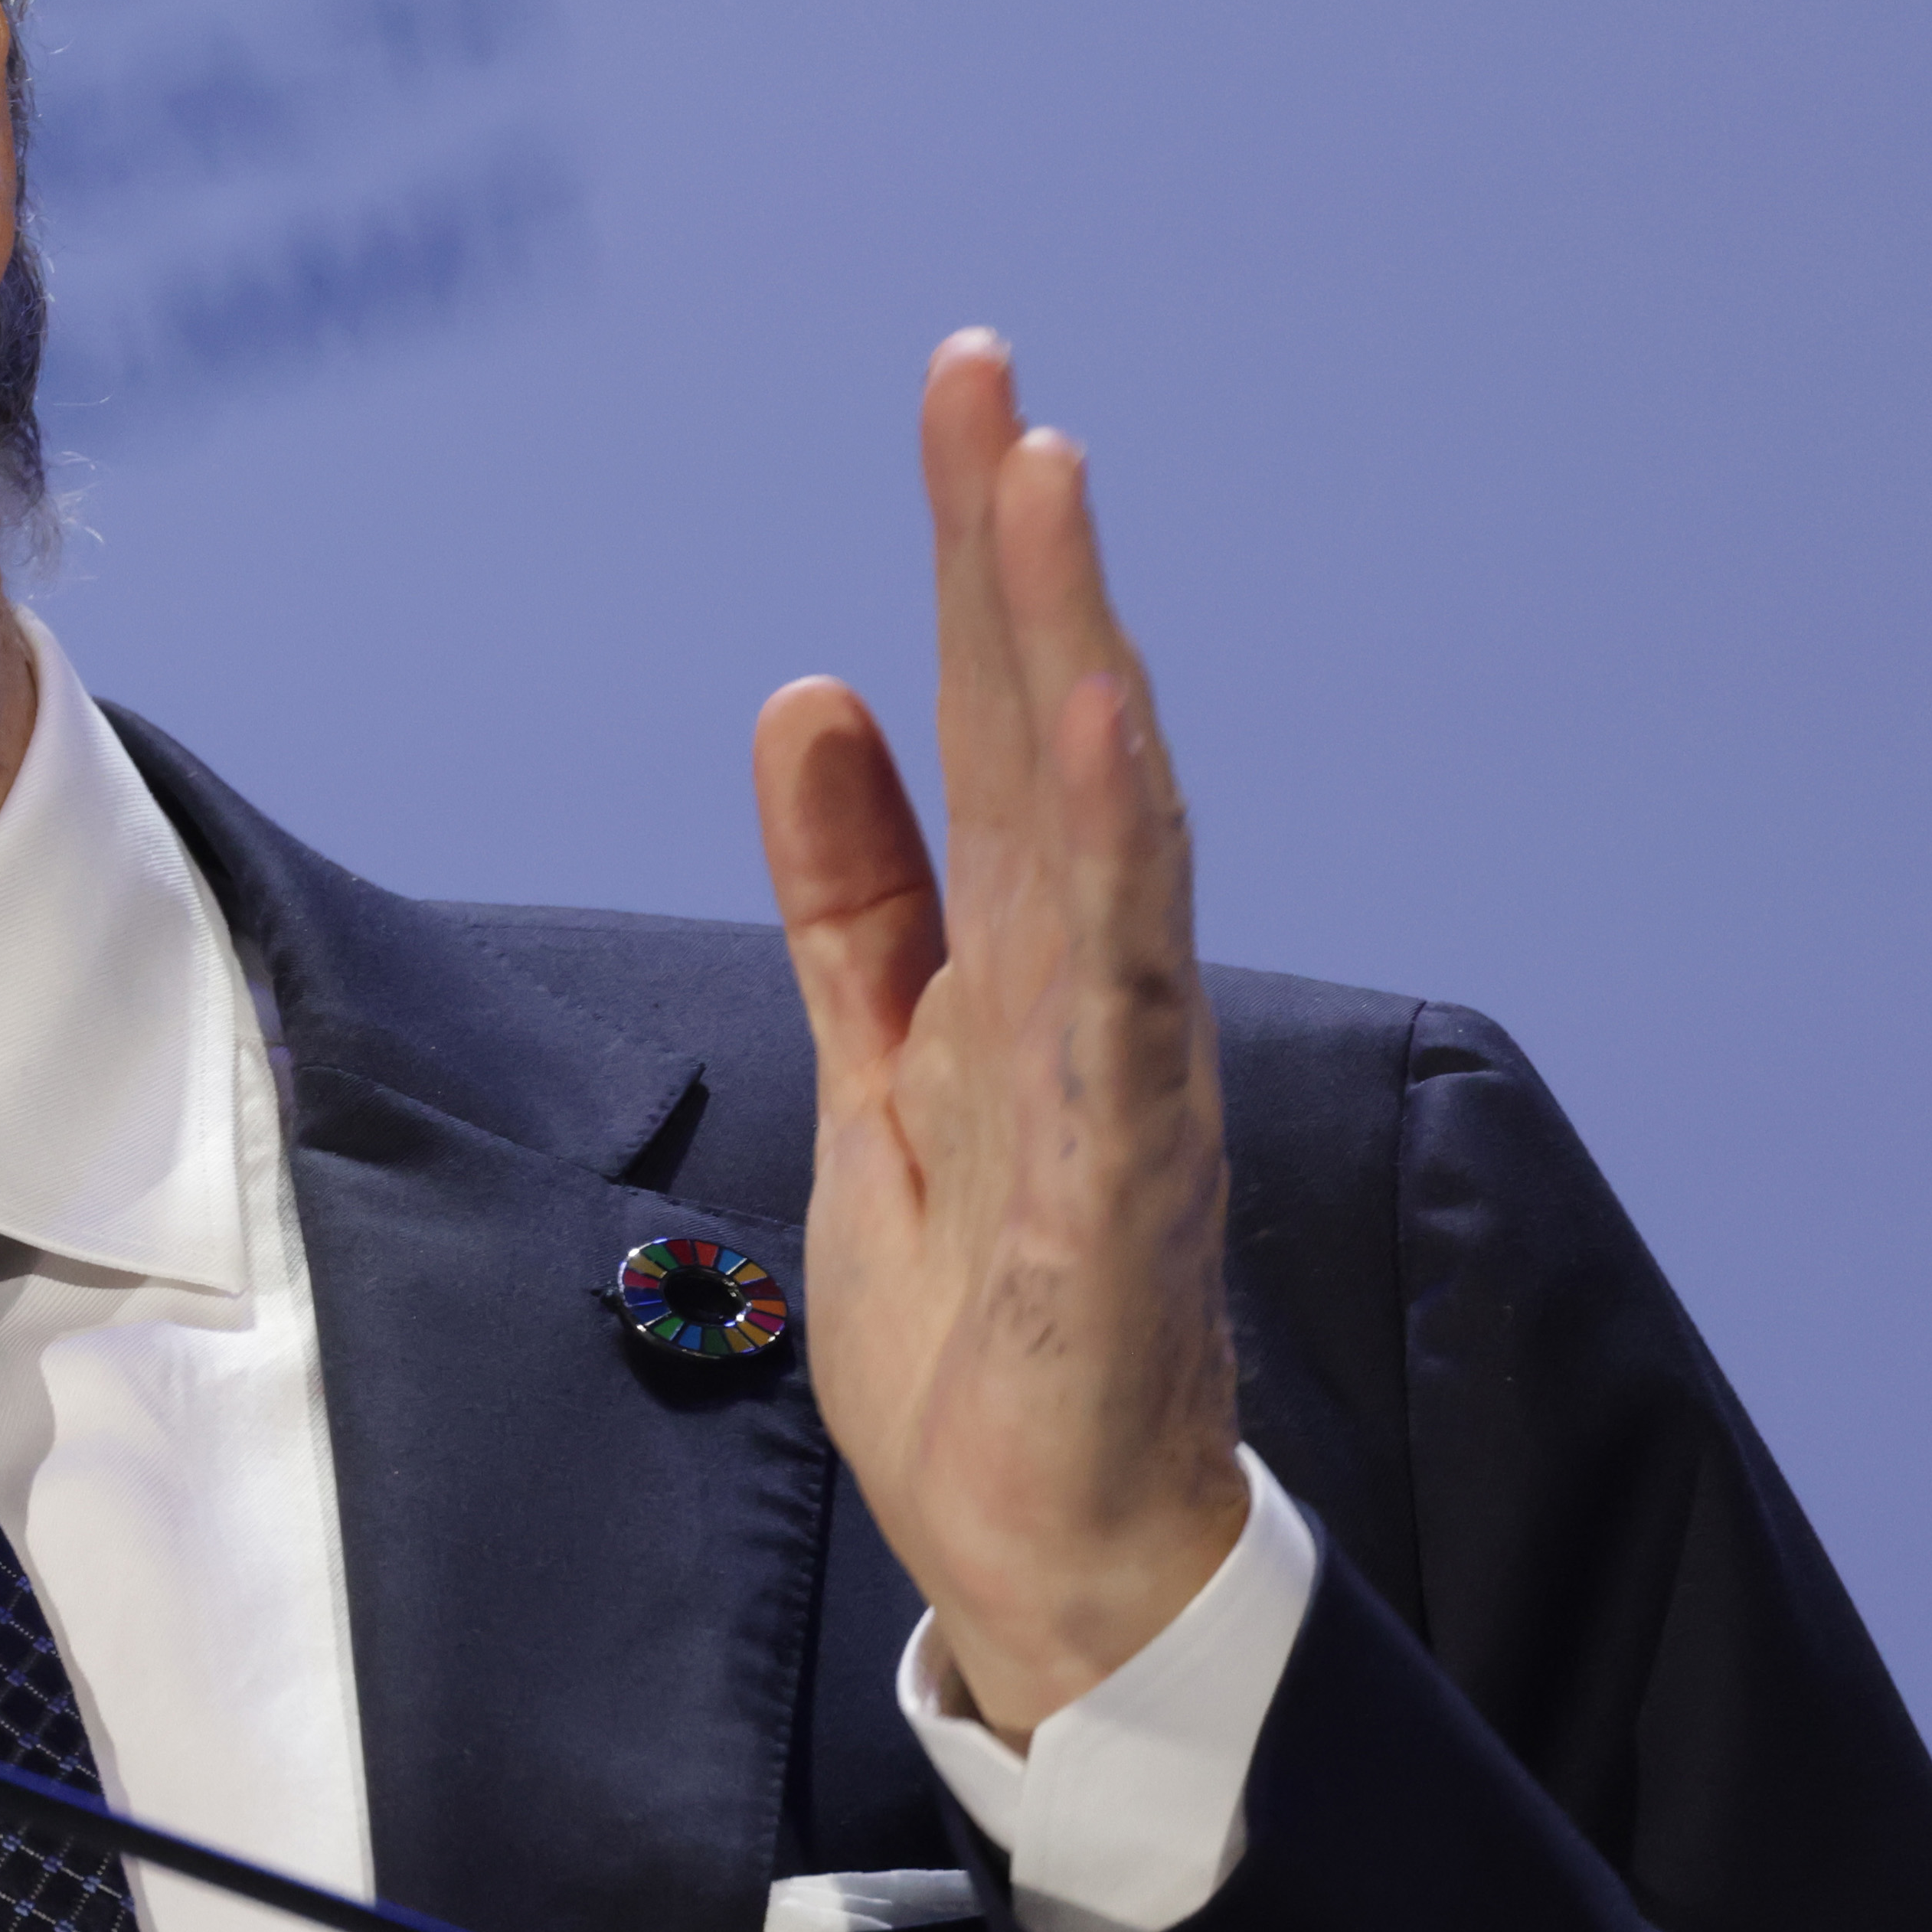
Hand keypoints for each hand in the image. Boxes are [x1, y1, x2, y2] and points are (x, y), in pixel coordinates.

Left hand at [752, 332, 1245, 1743]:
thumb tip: (809, 703)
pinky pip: (1123, 997)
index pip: (993, 721)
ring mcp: (1116, 1073)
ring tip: (1044, 495)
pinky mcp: (1117, 1180)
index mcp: (1021, 956)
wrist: (1050, 1553)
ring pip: (1103, 827)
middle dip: (1016, 553)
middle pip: (1052, 732)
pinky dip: (1121, 861)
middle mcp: (1089, 986)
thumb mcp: (876, 1061)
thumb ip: (854, 891)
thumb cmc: (985, 1324)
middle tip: (986, 378)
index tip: (964, 397)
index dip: (972, 560)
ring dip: (1074, 655)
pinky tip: (1105, 735)